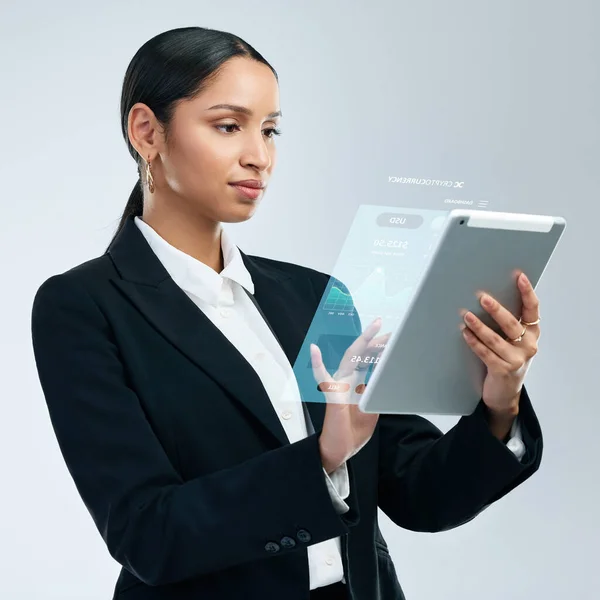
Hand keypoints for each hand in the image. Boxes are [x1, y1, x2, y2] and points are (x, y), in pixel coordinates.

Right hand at [310, 317, 389, 473]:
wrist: (339, 450)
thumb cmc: (353, 430)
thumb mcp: (372, 407)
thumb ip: (376, 391)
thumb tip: (389, 376)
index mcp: (356, 381)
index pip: (368, 358)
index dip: (380, 345)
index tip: (394, 335)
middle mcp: (346, 379)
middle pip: (361, 353)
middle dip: (376, 339)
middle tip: (390, 329)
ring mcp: (338, 385)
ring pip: (349, 359)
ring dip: (362, 342)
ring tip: (373, 329)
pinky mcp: (331, 396)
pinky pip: (323, 379)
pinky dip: (317, 364)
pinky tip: (314, 350)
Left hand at [461, 272, 539, 419]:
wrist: (505, 393)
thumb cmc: (506, 359)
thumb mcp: (513, 341)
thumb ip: (507, 322)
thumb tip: (485, 297)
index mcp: (533, 333)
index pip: (532, 309)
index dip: (527, 292)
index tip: (519, 277)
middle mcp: (529, 346)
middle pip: (512, 324)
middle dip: (496, 310)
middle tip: (482, 298)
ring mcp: (517, 360)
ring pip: (496, 340)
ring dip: (479, 326)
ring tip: (466, 316)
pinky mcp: (503, 371)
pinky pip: (486, 354)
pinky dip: (474, 342)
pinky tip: (465, 333)